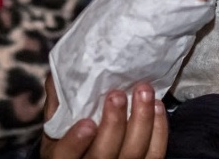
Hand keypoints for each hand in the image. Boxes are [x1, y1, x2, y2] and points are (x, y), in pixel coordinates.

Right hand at [40, 73, 166, 158]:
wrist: (98, 151)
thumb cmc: (74, 132)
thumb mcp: (59, 122)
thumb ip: (60, 99)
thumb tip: (67, 69)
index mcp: (64, 156)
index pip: (65, 155)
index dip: (75, 142)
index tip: (87, 123)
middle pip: (104, 155)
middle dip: (114, 124)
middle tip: (118, 95)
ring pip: (133, 153)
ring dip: (142, 121)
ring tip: (144, 92)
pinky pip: (155, 153)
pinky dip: (159, 129)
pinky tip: (157, 106)